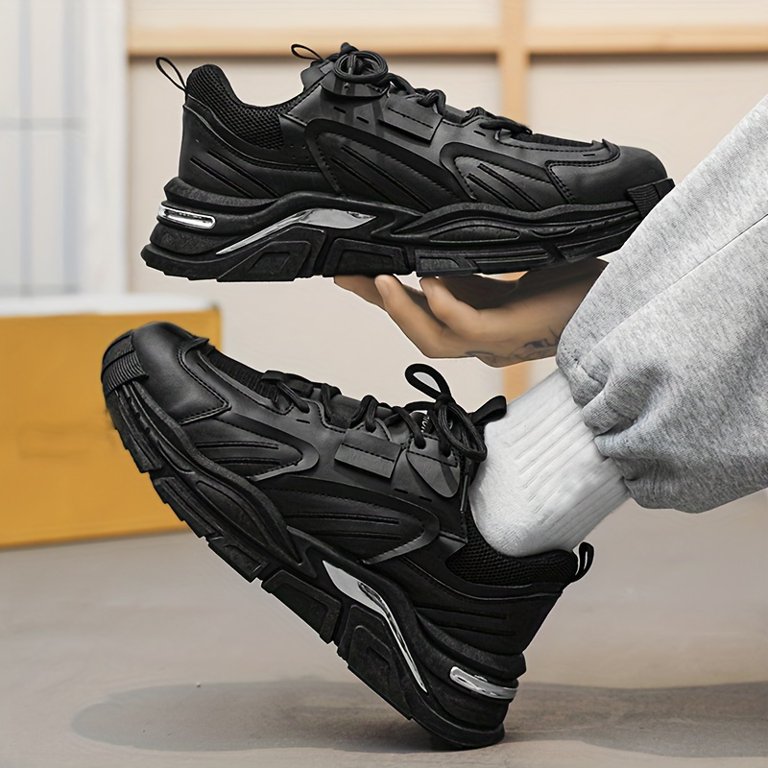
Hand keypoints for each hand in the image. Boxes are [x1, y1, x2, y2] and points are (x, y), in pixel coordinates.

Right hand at [335, 260, 604, 366]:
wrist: (619, 297)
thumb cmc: (577, 281)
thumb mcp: (513, 264)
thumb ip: (474, 263)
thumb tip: (435, 244)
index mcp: (480, 317)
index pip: (422, 311)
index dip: (387, 296)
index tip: (356, 272)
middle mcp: (481, 337)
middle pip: (417, 331)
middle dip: (379, 304)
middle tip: (345, 276)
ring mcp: (495, 341)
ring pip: (433, 339)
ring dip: (401, 311)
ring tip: (377, 282)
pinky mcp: (512, 334)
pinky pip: (465, 326)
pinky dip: (442, 305)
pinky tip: (427, 281)